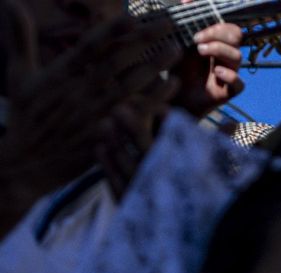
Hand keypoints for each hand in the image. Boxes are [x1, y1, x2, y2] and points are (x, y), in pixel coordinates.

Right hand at [0, 7, 177, 216]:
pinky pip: (135, 115)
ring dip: (153, 66)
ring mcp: (95, 113)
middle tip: (168, 24)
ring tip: (175, 49)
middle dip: (142, 42)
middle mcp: (80, 91)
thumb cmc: (26, 114)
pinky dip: (154, 100)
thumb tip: (11, 3)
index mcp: (60, 74)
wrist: (28, 160)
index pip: (89, 47)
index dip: (111, 32)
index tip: (131, 16)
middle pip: (117, 61)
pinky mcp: (106, 134)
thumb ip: (20, 39)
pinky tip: (171, 86)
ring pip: (130, 85)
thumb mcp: (19, 74)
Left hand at [173, 19, 245, 116]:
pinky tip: (216, 73)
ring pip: (238, 56)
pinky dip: (230, 76)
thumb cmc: (173, 69)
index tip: (197, 33)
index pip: (229, 29)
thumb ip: (183, 24)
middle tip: (198, 42)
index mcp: (216, 44)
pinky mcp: (228, 91)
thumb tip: (186, 1)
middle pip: (237, 38)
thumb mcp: (176, 44)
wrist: (170, 96)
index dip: (217, 27)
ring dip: (219, 50)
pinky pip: (240, 83)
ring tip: (200, 53)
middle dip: (218, 36)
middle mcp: (224, 57)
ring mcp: (228, 73)